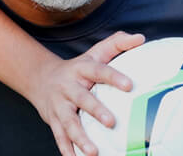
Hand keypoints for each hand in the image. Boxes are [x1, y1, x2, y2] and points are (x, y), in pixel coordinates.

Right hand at [31, 31, 144, 155]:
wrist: (42, 78)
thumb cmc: (80, 67)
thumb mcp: (97, 52)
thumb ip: (118, 43)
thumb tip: (141, 38)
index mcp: (82, 68)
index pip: (99, 70)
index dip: (113, 77)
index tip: (129, 85)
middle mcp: (68, 86)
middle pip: (81, 98)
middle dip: (96, 110)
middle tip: (112, 122)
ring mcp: (59, 105)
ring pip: (68, 122)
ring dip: (80, 137)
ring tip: (93, 152)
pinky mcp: (53, 120)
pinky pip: (59, 137)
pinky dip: (67, 150)